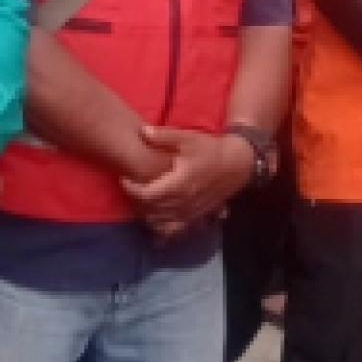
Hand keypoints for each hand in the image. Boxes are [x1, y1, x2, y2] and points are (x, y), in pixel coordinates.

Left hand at [127, 126, 256, 235]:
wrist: (236, 165)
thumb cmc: (210, 149)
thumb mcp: (188, 138)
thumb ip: (164, 136)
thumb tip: (142, 132)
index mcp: (180, 183)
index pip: (147, 195)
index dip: (131, 189)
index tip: (125, 178)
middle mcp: (184, 202)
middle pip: (151, 210)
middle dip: (136, 201)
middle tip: (130, 187)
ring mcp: (191, 213)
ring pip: (161, 222)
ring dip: (146, 214)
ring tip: (140, 199)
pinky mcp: (196, 217)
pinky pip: (174, 229)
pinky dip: (161, 227)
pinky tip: (155, 217)